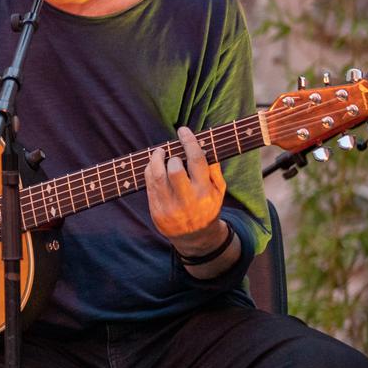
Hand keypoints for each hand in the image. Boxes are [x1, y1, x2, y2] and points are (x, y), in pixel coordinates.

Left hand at [145, 125, 227, 253]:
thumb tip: (205, 147)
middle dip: (172, 156)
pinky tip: (154, 166)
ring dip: (155, 159)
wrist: (194, 237)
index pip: (197, 161)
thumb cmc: (207, 208)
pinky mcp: (156, 210)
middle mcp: (187, 199)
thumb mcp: (218, 192)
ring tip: (159, 153)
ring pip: (156, 176)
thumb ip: (214, 171)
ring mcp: (170, 206)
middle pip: (175, 169)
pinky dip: (149, 170)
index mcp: (205, 191)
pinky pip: (148, 185)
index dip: (189, 142)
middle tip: (173, 154)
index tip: (183, 130)